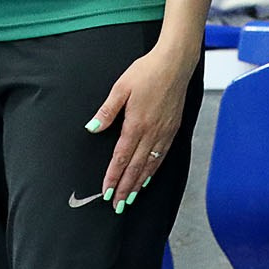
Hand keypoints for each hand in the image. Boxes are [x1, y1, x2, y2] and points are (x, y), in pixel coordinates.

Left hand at [85, 39, 195, 211]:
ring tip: (132, 197)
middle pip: (136, 167)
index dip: (114, 176)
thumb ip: (107, 111)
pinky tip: (148, 177)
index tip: (107, 191)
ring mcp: (164, 132)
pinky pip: (162, 156)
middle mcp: (151, 132)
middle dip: (126, 188)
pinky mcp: (173, 129)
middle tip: (118, 204)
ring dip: (139, 183)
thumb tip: (93, 128)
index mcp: (136, 124)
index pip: (121, 157)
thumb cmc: (147, 71)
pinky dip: (153, 170)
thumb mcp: (120, 88)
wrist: (175, 64)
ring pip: (150, 165)